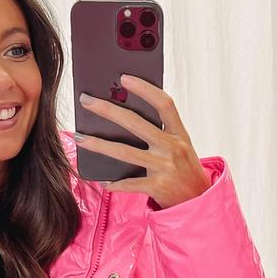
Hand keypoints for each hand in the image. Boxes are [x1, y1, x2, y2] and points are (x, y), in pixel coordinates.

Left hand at [74, 73, 209, 208]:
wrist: (198, 199)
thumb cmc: (183, 168)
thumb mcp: (180, 145)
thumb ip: (160, 131)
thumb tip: (125, 114)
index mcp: (179, 133)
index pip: (164, 104)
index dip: (145, 89)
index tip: (124, 78)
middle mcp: (172, 147)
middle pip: (136, 123)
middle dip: (108, 110)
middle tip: (86, 101)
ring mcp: (164, 167)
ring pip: (125, 152)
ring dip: (99, 144)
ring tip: (78, 138)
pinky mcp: (157, 187)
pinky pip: (130, 183)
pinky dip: (114, 183)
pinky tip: (101, 181)